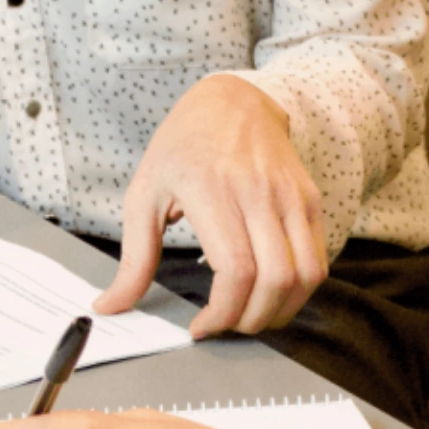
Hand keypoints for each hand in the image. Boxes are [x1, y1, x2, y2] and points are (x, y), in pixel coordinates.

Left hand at [93, 74, 328, 338]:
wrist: (232, 101)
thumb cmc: (182, 147)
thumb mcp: (143, 194)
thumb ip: (132, 258)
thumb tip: (110, 306)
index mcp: (212, 191)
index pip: (236, 269)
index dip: (222, 312)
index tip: (201, 327)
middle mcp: (258, 193)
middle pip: (274, 280)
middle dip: (250, 320)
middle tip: (225, 327)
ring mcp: (291, 196)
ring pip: (305, 275)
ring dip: (281, 311)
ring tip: (250, 316)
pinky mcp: (309, 200)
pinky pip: (317, 259)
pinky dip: (299, 289)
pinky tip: (271, 294)